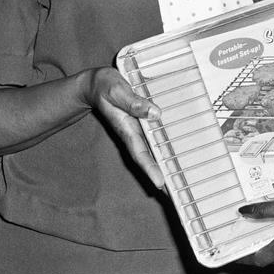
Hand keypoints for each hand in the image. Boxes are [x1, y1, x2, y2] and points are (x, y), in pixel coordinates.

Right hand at [83, 66, 164, 189]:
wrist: (95, 83)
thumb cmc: (105, 86)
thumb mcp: (117, 90)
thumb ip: (133, 102)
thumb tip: (156, 113)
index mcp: (126, 128)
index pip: (139, 152)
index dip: (150, 168)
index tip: (160, 183)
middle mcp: (133, 132)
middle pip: (147, 157)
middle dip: (158, 173)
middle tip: (174, 191)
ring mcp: (137, 128)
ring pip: (151, 149)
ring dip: (162, 162)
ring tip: (178, 177)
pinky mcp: (141, 121)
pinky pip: (154, 136)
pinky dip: (163, 146)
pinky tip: (174, 150)